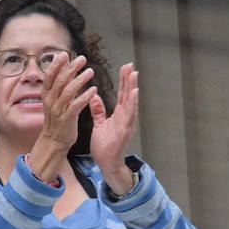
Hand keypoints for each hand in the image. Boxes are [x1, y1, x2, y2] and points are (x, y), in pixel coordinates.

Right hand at [26, 54, 94, 178]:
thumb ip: (58, 86)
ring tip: (90, 72)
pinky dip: (85, 97)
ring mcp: (58, 110)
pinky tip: (94, 90)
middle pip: (60, 80)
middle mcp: (51, 101)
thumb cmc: (57, 120)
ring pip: (68, 91)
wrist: (54, 142)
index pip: (49, 76)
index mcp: (47, 95)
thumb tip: (64, 70)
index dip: (56, 65)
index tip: (64, 54)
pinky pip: (76, 105)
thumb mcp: (54, 101)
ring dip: (80, 80)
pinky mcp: (67, 119)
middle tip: (82, 59)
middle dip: (71, 68)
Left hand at [90, 62, 137, 193]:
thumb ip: (98, 111)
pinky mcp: (125, 130)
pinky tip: (134, 93)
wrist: (106, 164)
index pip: (122, 94)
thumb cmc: (104, 146)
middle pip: (128, 95)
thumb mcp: (99, 125)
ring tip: (134, 74)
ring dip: (133, 88)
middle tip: (130, 65)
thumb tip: (94, 96)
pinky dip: (132, 104)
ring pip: (131, 102)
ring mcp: (127, 123)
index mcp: (118, 115)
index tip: (125, 67)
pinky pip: (130, 115)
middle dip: (129, 80)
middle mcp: (125, 117)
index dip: (123, 80)